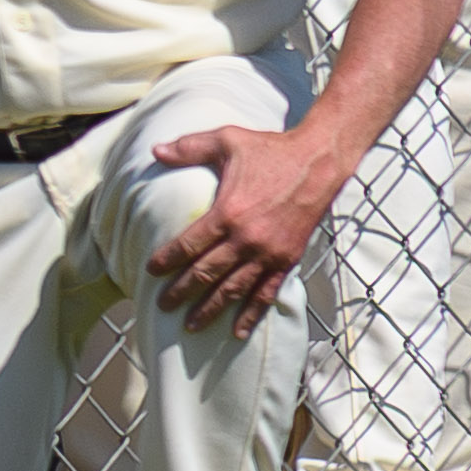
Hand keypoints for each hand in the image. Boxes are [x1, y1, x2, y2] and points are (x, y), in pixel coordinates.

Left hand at [143, 121, 348, 337]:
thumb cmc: (270, 149)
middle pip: (207, 273)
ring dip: (211, 309)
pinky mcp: (287, 260)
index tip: (150, 271)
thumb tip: (155, 150)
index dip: (167, 260)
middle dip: (182, 291)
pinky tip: (238, 330)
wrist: (319, 162)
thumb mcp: (226, 140)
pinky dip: (251, 314)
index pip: (189, 245)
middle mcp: (247, 239)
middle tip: (162, 306)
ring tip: (191, 325)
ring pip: (234, 289)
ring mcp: (269, 253)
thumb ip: (189, 147)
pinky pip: (266, 293)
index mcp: (228, 213)